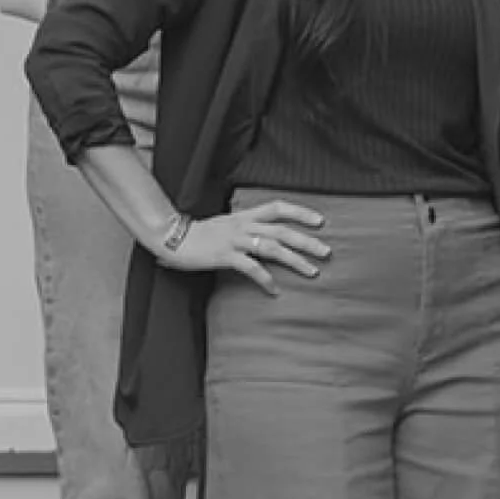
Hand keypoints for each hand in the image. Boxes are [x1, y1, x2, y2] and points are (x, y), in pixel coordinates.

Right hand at [164, 199, 328, 294]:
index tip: (321, 221)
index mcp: (245, 215)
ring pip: (272, 248)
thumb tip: (267, 236)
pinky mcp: (225, 256)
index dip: (300, 212)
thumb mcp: (227, 225)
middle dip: (307, 241)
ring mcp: (235, 240)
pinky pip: (251, 268)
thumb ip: (247, 228)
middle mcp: (243, 225)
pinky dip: (265, 279)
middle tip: (327, 252)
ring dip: (295, 261)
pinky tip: (275, 291)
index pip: (278, 207)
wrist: (172, 238)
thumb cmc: (200, 234)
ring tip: (312, 272)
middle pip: (282, 230)